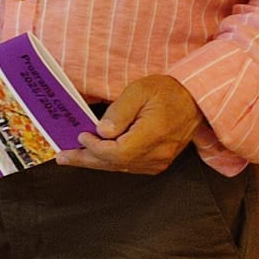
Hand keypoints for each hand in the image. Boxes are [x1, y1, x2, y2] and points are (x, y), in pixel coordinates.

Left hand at [57, 74, 202, 173]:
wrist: (195, 100)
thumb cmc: (167, 91)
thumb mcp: (139, 91)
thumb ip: (119, 112)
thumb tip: (101, 131)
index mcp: (153, 135)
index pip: (118, 152)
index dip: (96, 148)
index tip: (81, 136)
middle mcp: (158, 153)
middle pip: (116, 164)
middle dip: (86, 160)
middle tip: (63, 157)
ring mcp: (160, 160)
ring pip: (122, 167)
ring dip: (96, 162)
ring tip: (73, 158)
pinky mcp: (159, 161)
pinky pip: (130, 166)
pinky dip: (111, 162)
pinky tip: (96, 157)